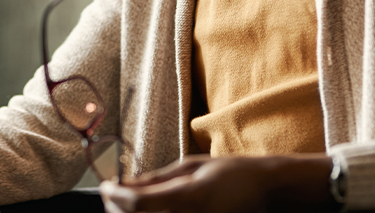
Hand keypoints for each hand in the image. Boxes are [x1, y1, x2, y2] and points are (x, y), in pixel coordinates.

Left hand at [99, 153, 335, 212]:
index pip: (136, 205)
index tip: (104, 186)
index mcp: (188, 198)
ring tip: (128, 202)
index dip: (113, 196)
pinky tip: (149, 211)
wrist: (269, 195)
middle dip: (116, 208)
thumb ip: (157, 178)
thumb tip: (125, 183)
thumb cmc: (234, 174)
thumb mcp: (194, 166)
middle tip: (111, 193)